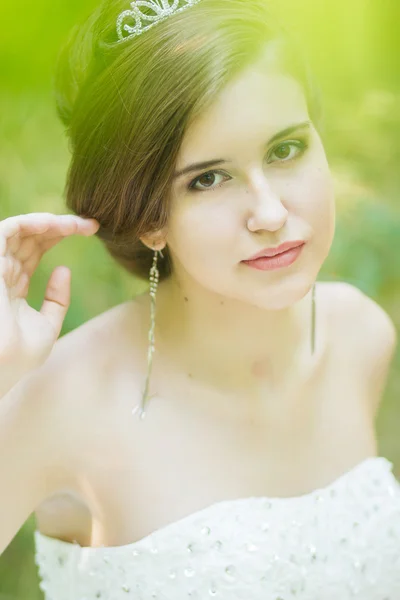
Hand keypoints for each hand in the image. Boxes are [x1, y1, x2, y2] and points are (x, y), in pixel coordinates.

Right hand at [0, 213, 99, 369]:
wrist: (2, 366)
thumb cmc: (18, 355)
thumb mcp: (46, 326)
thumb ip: (56, 299)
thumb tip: (64, 270)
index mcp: (12, 286)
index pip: (35, 251)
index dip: (59, 237)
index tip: (90, 232)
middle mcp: (2, 272)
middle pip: (31, 238)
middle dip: (61, 227)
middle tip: (91, 224)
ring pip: (21, 230)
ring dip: (50, 222)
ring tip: (78, 223)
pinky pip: (7, 229)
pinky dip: (30, 222)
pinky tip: (55, 223)